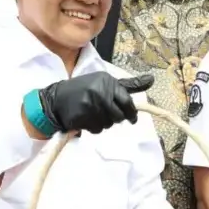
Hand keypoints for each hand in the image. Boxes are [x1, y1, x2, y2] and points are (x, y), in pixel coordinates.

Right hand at [37, 72, 153, 133]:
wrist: (57, 98)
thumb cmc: (85, 90)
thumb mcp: (105, 83)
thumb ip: (129, 85)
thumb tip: (152, 80)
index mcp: (107, 81)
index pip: (127, 101)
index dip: (131, 113)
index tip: (132, 119)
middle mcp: (99, 91)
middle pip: (119, 116)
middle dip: (114, 118)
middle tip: (105, 114)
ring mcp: (90, 104)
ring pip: (108, 124)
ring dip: (103, 123)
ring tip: (92, 114)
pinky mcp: (82, 116)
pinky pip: (97, 129)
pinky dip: (93, 128)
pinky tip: (86, 119)